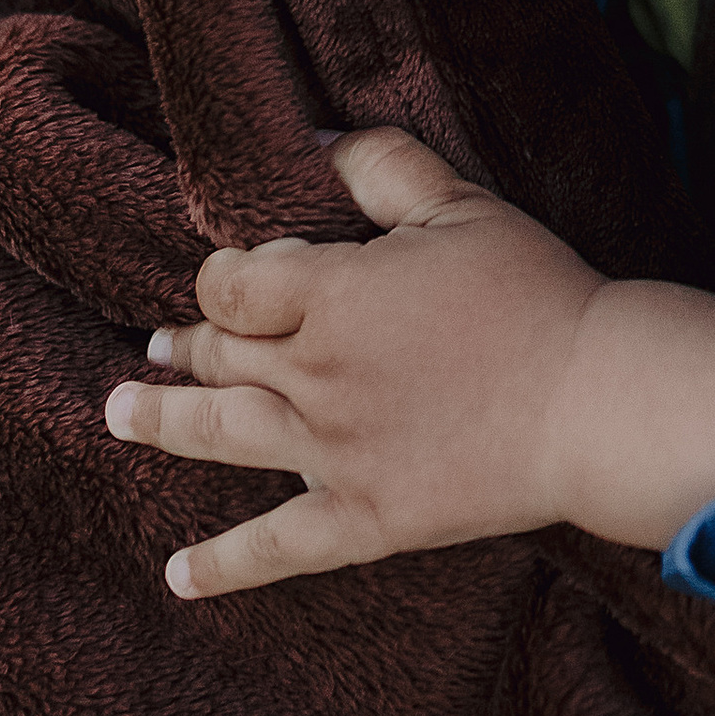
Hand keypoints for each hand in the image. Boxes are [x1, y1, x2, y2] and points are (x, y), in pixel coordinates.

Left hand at [105, 125, 600, 599]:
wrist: (595, 402)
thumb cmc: (535, 293)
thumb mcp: (459, 205)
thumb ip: (379, 166)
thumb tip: (312, 138)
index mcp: (330, 299)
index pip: (233, 282)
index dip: (234, 272)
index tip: (257, 270)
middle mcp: (314, 379)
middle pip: (220, 355)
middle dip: (186, 342)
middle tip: (159, 343)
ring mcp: (333, 456)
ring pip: (221, 436)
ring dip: (163, 422)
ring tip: (119, 411)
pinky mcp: (366, 519)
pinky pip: (278, 547)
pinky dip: (223, 564)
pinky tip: (178, 578)